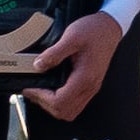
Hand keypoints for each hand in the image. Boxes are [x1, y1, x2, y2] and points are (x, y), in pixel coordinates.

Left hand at [31, 7, 132, 123]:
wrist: (109, 27)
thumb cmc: (94, 31)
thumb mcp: (71, 37)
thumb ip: (53, 53)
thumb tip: (38, 66)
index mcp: (84, 77)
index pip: (60, 101)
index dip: (41, 98)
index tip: (30, 88)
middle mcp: (90, 87)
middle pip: (64, 112)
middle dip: (45, 105)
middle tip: (32, 91)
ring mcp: (91, 88)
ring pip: (70, 111)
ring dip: (53, 106)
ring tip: (41, 93)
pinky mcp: (91, 85)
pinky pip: (75, 104)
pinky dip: (61, 102)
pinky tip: (53, 90)